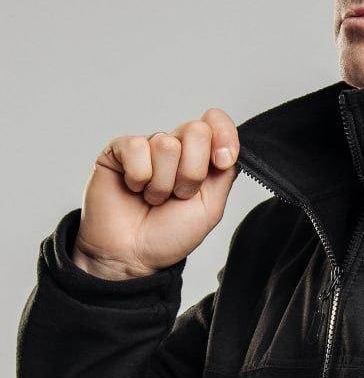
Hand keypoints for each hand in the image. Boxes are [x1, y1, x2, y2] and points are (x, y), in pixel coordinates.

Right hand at [72, 108, 239, 278]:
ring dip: (162, 183)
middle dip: (191, 173)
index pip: (215, 121)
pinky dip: (138, 177)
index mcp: (200, 158)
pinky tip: (133, 189)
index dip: (224, 135)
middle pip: (196, 131)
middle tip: (178, 195)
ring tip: (153, 198)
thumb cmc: (168, 235)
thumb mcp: (210, 208)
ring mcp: (147, 146)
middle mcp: (175, 147)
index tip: (223, 161)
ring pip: (166, 144)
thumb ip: (224, 174)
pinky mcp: (119, 149)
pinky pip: (136, 148)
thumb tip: (229, 146)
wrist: (132, 255)